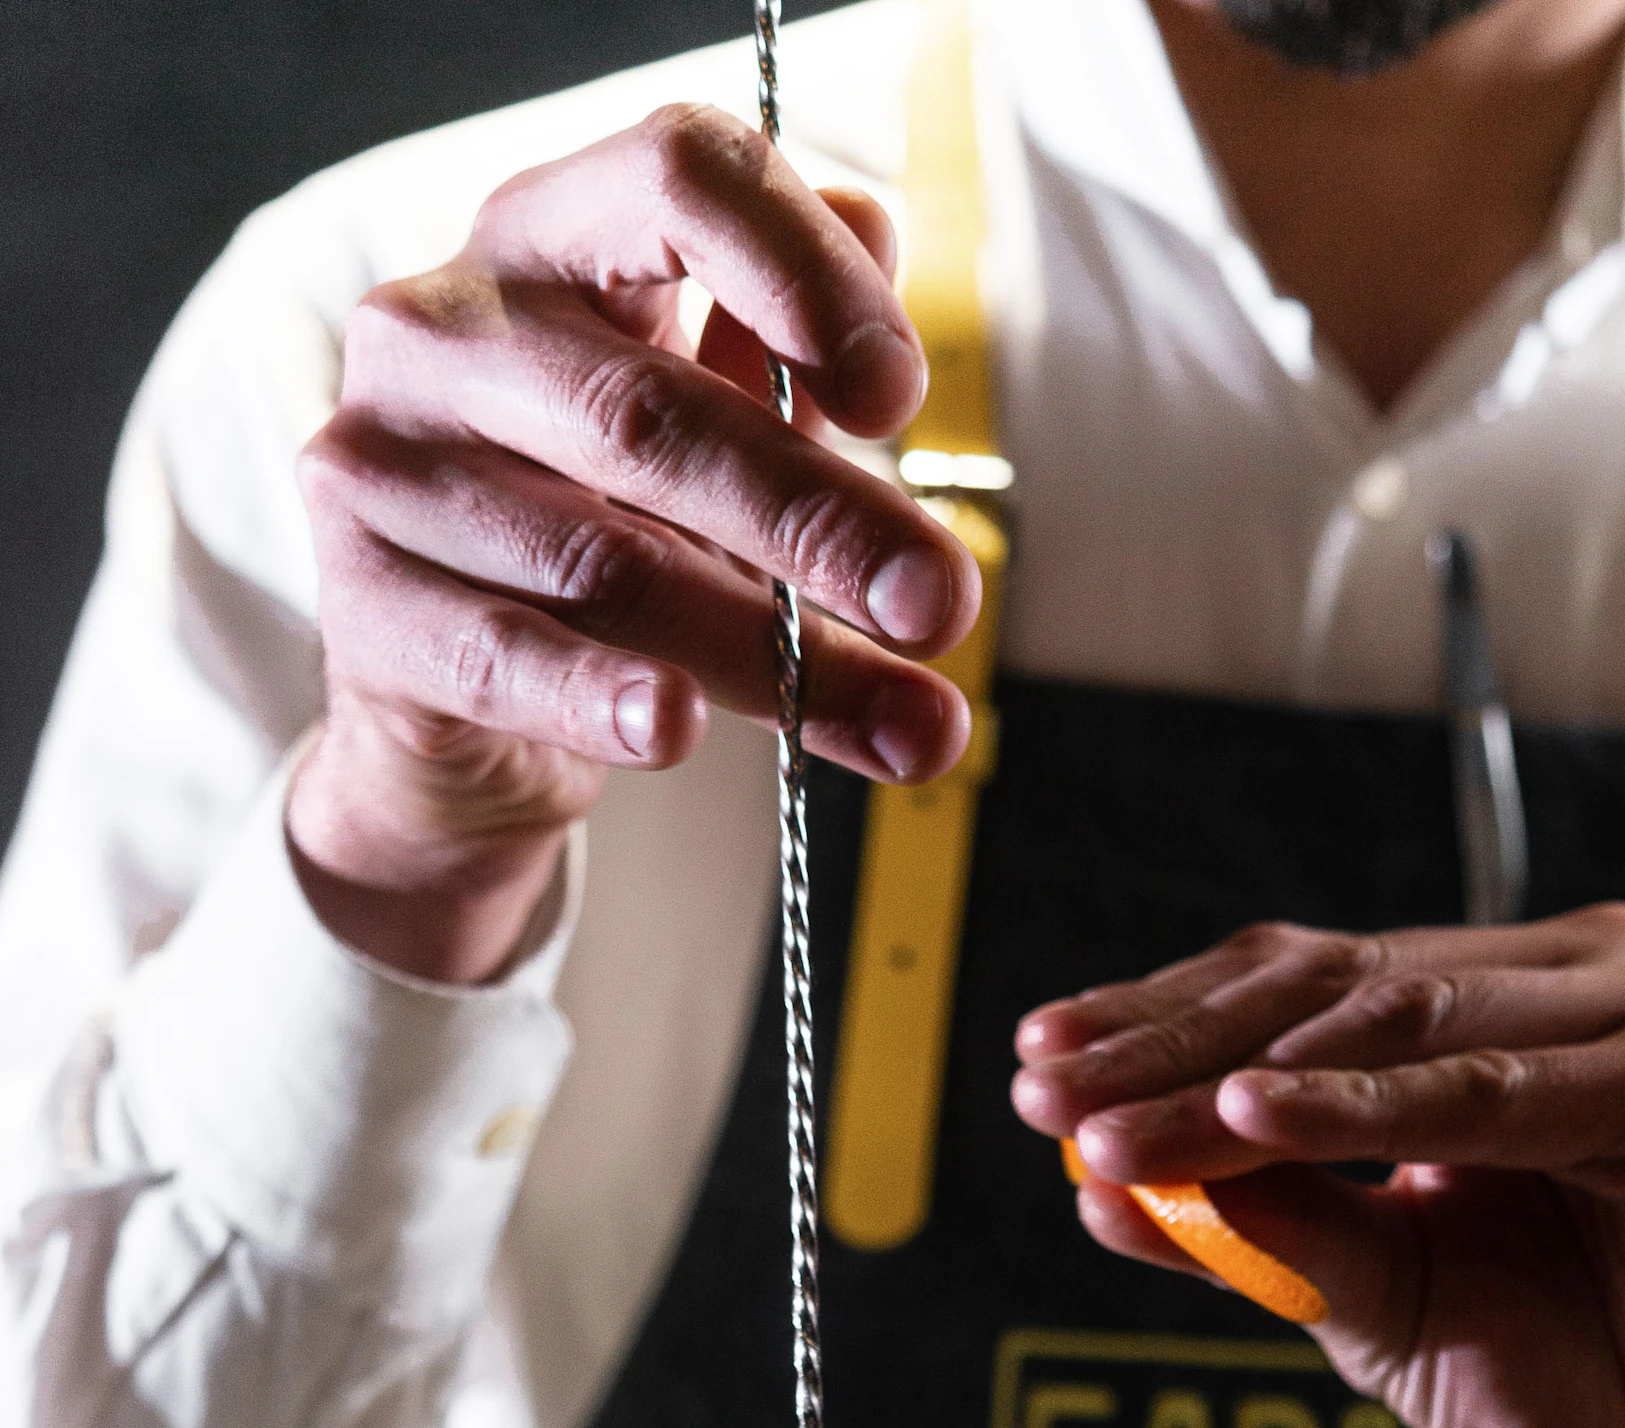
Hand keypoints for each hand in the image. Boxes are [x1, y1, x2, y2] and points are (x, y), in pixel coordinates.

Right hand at [289, 106, 980, 981]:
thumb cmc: (602, 527)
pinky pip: (505, 653)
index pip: (679, 180)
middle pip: (652, 410)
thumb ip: (793, 379)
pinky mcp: (363, 606)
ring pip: (604, 558)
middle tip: (940, 603)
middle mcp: (445, 325)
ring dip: (769, 652)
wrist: (454, 698)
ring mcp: (385, 464)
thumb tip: (884, 368)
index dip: (803, 272)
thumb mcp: (712, 434)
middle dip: (821, 519)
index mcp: (551, 239)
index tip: (897, 400)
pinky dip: (600, 696)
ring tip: (902, 722)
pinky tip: (674, 728)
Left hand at [1011, 904, 1624, 1427]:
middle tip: (1044, 1098)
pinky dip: (1369, 1109)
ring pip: (1398, 1025)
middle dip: (1168, 1047)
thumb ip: (1267, 1231)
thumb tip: (1100, 1182)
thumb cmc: (1596, 1395)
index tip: (1032, 1075)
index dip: (1158, 1025)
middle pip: (1329, 991)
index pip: (1301, 992)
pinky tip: (1250, 1121)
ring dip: (1234, 1076)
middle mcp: (1580, 989)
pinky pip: (1498, 1090)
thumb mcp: (1388, 1312)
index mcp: (1506, 1020)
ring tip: (1109, 1126)